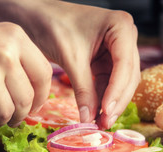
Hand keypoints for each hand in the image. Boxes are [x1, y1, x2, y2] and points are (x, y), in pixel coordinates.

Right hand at [0, 21, 51, 126]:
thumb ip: (19, 59)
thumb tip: (38, 92)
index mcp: (15, 37)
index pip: (43, 74)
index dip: (42, 95)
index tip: (36, 104)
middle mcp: (6, 54)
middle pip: (28, 98)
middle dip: (21, 114)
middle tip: (14, 118)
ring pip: (9, 112)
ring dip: (0, 118)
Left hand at [14, 1, 140, 128]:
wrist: (34, 16)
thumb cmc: (51, 25)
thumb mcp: (70, 58)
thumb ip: (83, 89)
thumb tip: (90, 119)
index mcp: (120, 26)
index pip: (124, 64)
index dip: (117, 91)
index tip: (107, 112)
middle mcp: (125, 37)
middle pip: (128, 76)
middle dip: (116, 101)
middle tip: (105, 123)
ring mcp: (117, 50)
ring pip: (121, 83)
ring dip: (111, 103)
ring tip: (100, 123)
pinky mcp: (107, 61)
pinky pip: (109, 84)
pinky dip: (103, 99)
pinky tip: (97, 114)